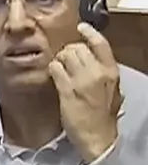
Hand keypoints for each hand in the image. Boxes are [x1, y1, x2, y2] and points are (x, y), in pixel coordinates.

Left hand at [48, 22, 121, 160]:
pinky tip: (54, 75)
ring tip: (60, 68)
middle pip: (78, 48)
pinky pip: (55, 69)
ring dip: (59, 59)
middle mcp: (97, 73)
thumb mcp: (112, 90)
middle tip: (66, 60)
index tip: (81, 27)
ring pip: (64, 56)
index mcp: (111, 72)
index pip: (101, 44)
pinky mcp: (66, 91)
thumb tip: (93, 60)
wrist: (98, 137)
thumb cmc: (103, 116)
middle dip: (69, 51)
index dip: (89, 32)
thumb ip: (104, 73)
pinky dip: (52, 69)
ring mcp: (81, 82)